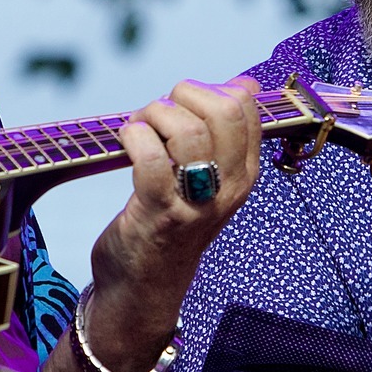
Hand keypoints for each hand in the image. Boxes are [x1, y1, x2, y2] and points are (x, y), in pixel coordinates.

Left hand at [85, 76, 263, 371]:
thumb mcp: (210, 177)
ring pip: (188, 130)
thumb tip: (246, 83)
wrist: (143, 287)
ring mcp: (197, 203)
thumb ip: (225, 132)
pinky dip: (133, 138)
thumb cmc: (171, 223)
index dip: (208, 90)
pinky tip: (125, 142)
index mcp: (245, 173)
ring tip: (138, 129)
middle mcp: (230, 187)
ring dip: (153, 116)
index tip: (182, 107)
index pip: (246, 106)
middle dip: (182, 97)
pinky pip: (150, 157)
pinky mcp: (160, 213)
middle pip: (224, 111)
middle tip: (157, 116)